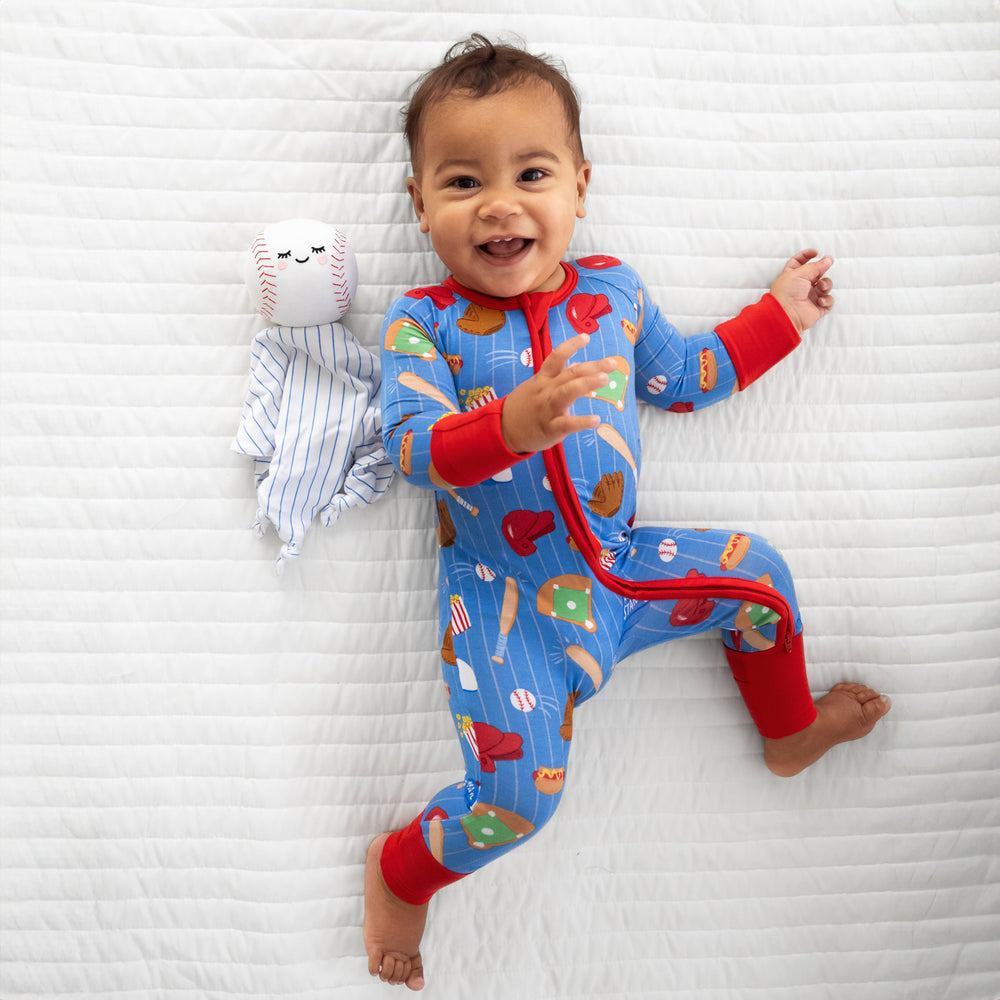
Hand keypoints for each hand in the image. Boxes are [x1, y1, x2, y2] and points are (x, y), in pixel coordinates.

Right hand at [501, 334, 617, 453]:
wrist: (504, 430)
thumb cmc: (525, 407)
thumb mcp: (536, 386)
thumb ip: (557, 376)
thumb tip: (577, 364)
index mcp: (543, 379)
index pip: (556, 357)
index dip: (571, 346)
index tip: (587, 337)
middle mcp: (546, 391)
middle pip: (570, 374)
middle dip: (592, 367)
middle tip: (613, 363)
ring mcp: (547, 409)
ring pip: (567, 393)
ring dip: (586, 384)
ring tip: (605, 379)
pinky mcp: (550, 429)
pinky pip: (566, 424)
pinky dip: (582, 422)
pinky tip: (597, 420)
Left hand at [769, 249, 834, 333]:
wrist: (786, 315)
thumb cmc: (786, 294)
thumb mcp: (800, 273)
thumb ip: (816, 265)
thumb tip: (828, 259)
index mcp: (791, 276)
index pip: (799, 262)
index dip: (807, 255)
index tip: (816, 252)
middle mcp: (801, 286)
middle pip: (816, 273)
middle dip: (821, 270)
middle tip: (824, 268)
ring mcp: (809, 297)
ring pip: (825, 285)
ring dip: (826, 284)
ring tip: (820, 287)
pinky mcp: (817, 308)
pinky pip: (828, 300)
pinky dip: (827, 300)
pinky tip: (819, 301)